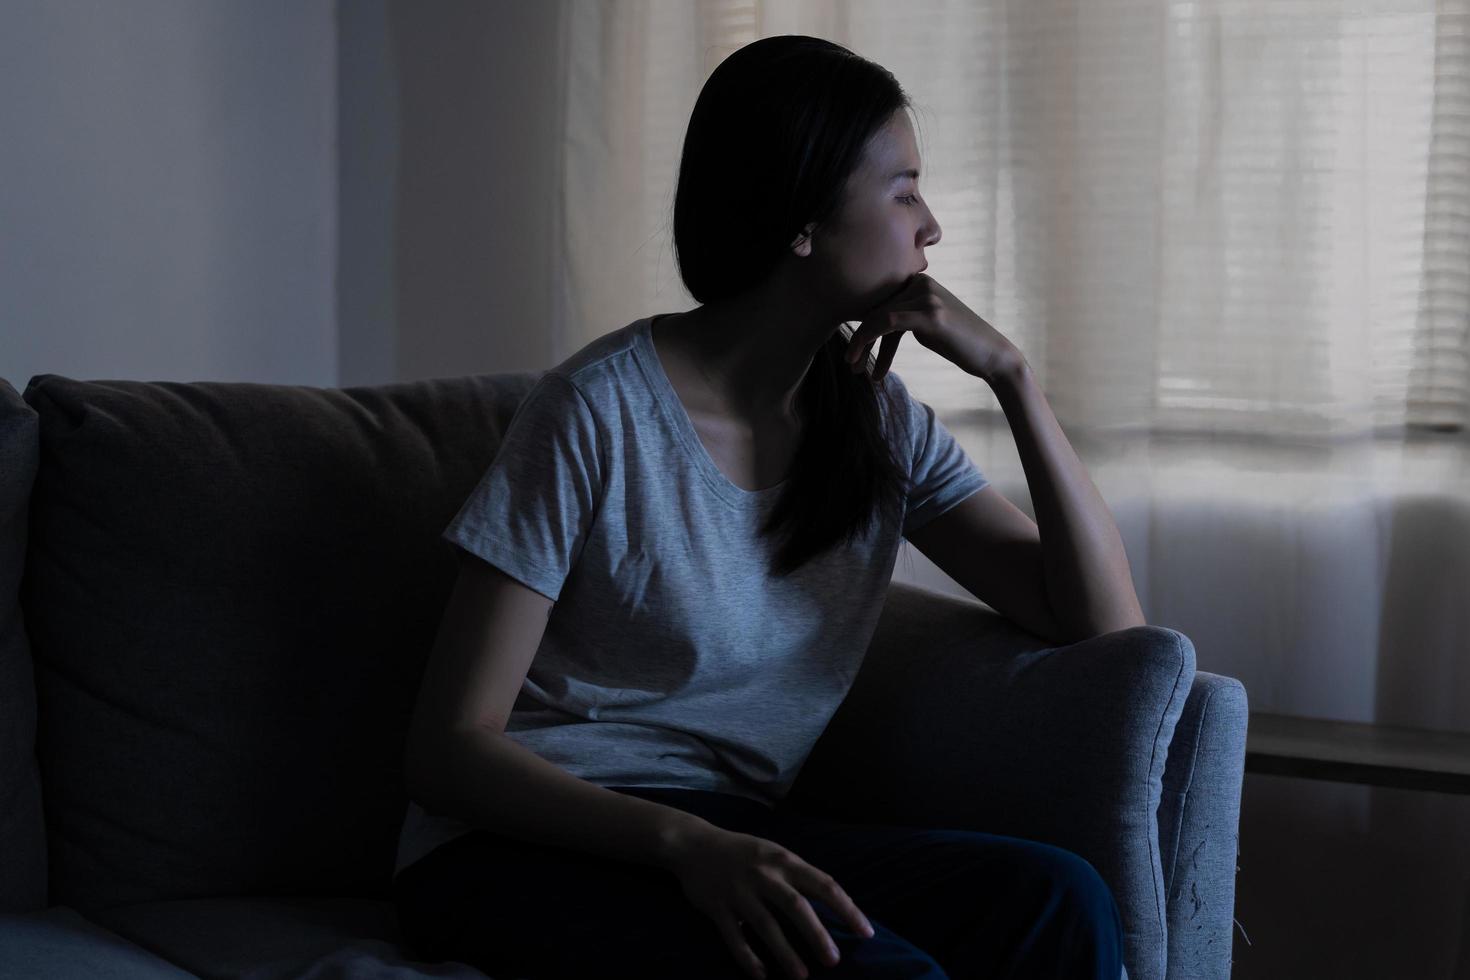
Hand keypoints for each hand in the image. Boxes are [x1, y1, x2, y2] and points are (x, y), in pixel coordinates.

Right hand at [666, 818, 874, 979]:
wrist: (693, 844)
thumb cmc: (743, 853)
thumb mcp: (774, 853)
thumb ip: (799, 876)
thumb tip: (834, 905)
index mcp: (783, 860)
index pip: (823, 884)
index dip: (846, 908)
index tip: (865, 932)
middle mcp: (764, 874)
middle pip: (796, 906)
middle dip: (817, 934)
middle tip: (833, 960)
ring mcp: (739, 890)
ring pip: (766, 925)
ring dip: (785, 952)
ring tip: (802, 976)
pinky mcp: (717, 906)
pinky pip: (734, 936)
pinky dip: (747, 957)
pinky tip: (761, 975)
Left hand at [843, 273, 1025, 384]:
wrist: (992, 355)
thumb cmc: (958, 343)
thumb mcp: (926, 325)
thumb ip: (902, 317)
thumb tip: (870, 325)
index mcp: (918, 280)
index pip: (880, 301)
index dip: (862, 327)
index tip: (853, 353)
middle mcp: (921, 281)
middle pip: (877, 308)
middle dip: (860, 339)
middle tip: (851, 364)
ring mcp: (926, 295)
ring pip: (878, 316)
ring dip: (861, 345)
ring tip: (854, 368)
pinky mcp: (930, 313)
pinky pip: (888, 323)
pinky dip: (870, 342)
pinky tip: (868, 366)